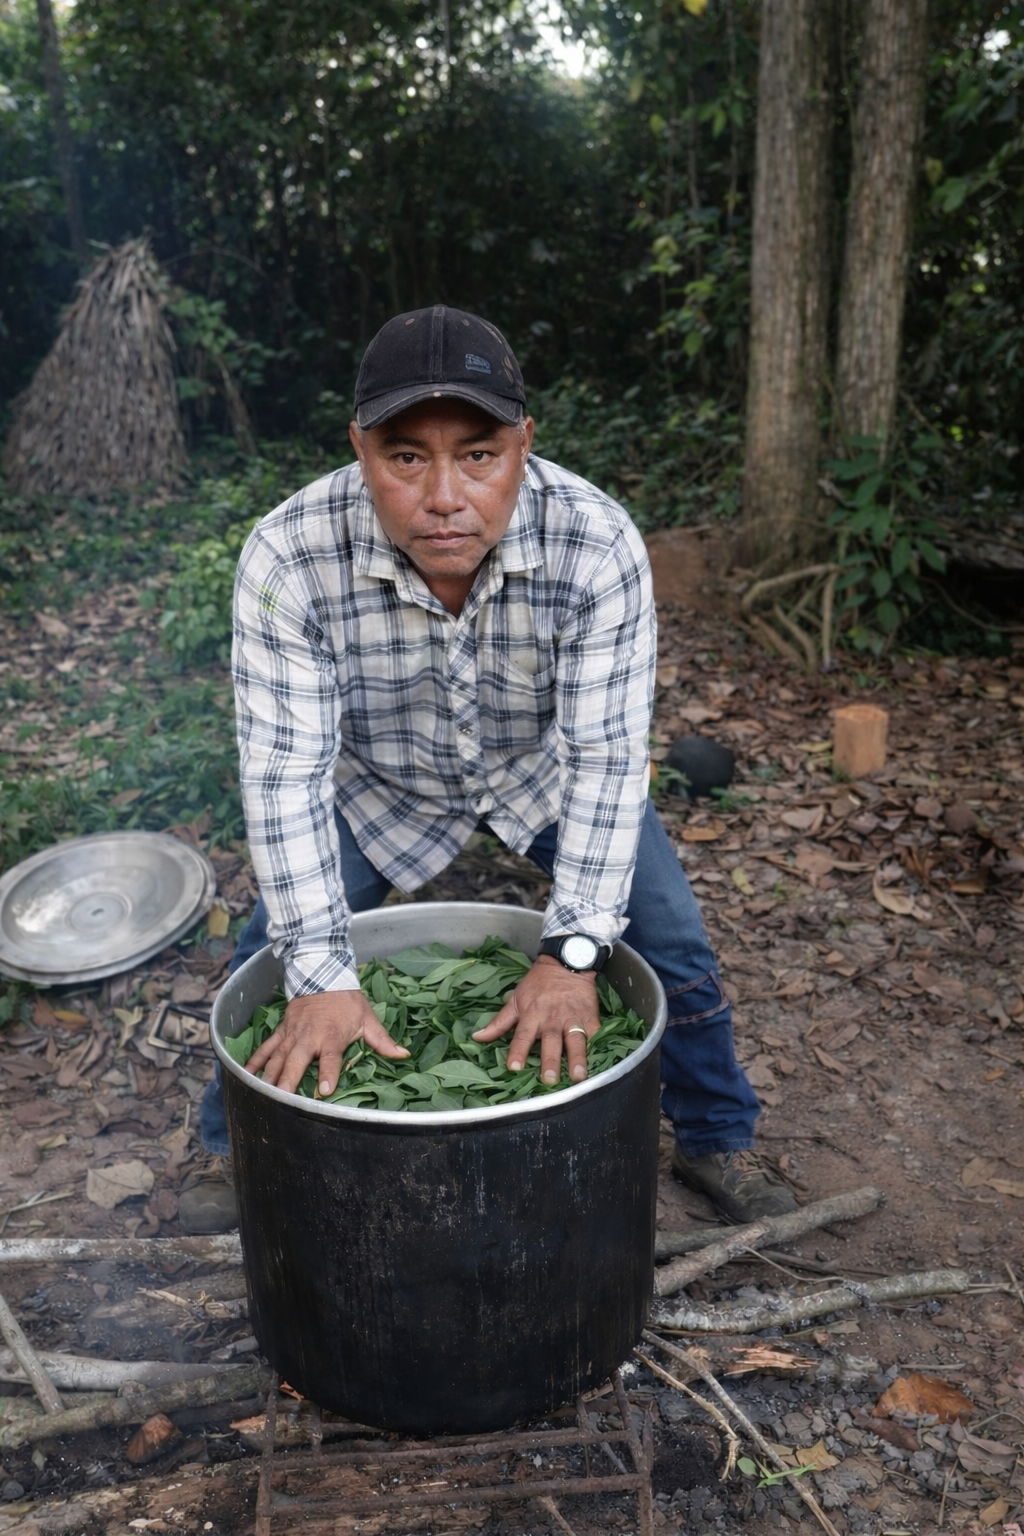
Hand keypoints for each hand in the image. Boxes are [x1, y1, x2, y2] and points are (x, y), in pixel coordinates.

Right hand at [246, 990, 408, 1096]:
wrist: (323, 975)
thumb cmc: (347, 1001)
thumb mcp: (368, 1019)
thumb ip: (383, 1040)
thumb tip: (404, 1055)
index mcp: (331, 1036)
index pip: (330, 1058)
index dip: (329, 1074)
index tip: (326, 1091)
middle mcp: (309, 1037)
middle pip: (296, 1061)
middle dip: (288, 1081)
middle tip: (282, 1100)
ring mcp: (292, 1035)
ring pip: (278, 1058)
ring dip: (270, 1077)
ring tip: (263, 1095)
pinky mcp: (282, 1032)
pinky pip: (267, 1048)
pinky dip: (256, 1061)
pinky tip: (246, 1075)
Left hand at [471, 956, 599, 1084]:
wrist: (567, 962)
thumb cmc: (538, 984)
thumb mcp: (516, 999)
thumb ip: (499, 1022)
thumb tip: (477, 1038)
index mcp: (531, 1014)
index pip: (522, 1035)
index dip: (518, 1051)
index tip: (514, 1067)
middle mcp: (552, 1017)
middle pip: (550, 1041)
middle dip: (550, 1061)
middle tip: (549, 1080)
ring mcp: (573, 1017)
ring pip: (575, 1039)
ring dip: (577, 1058)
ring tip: (579, 1077)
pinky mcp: (590, 1016)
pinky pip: (594, 1033)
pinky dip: (597, 1047)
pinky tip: (600, 1062)